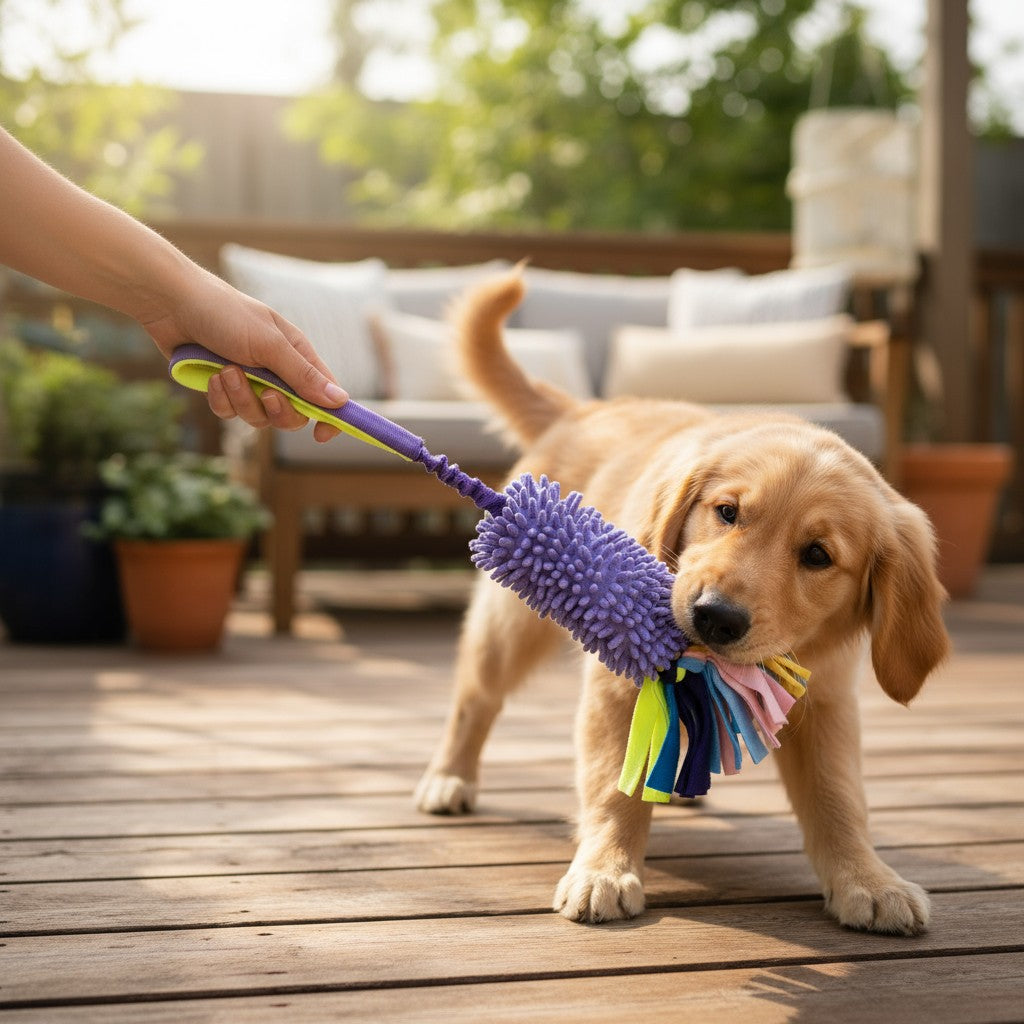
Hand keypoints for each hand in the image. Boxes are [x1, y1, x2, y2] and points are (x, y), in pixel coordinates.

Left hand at [144, 271, 344, 442]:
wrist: (172, 303)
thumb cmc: (225, 314)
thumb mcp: (270, 345)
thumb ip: (303, 376)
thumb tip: (340, 400)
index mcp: (296, 355)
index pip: (325, 394)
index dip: (329, 417)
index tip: (321, 435)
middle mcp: (277, 372)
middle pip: (292, 415)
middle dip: (277, 410)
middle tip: (265, 393)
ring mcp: (249, 382)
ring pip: (258, 417)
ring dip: (241, 398)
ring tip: (226, 370)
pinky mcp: (222, 390)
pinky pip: (229, 413)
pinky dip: (220, 398)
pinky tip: (211, 375)